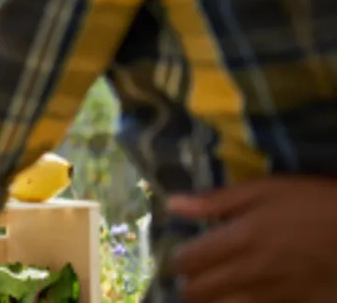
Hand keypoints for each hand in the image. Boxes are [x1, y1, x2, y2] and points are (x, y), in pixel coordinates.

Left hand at [168, 176, 336, 302]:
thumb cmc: (310, 203)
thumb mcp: (263, 190)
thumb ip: (214, 201)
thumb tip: (172, 204)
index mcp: (239, 239)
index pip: (188, 261)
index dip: (176, 260)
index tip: (180, 253)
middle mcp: (251, 271)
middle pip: (198, 293)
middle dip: (188, 284)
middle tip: (193, 274)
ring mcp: (273, 294)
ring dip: (211, 299)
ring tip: (213, 287)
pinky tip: (240, 294)